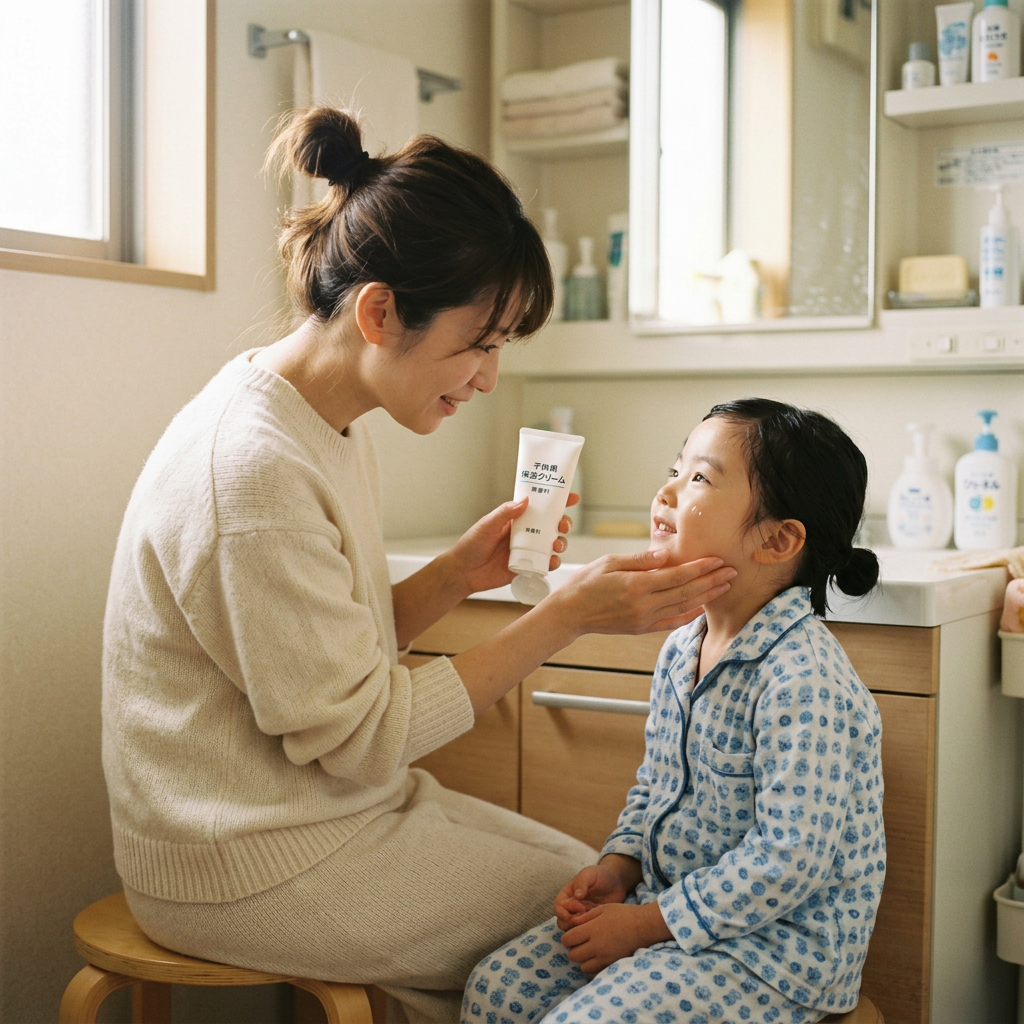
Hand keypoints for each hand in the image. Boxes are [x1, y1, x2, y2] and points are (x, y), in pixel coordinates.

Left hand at [443, 494, 579, 595]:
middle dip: (563, 524)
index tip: (572, 497)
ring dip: (560, 543)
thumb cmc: (471, 545)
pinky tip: (552, 562)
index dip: (558, 501)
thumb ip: (505, 513)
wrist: (463, 572)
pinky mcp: (526, 567)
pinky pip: (545, 564)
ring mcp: (527, 551)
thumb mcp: (487, 524)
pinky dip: (552, 563)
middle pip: (552, 526)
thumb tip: (525, 500)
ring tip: (557, 545)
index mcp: (517, 520)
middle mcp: (526, 534)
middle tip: (563, 525)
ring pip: (552, 545)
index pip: (540, 507)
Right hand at [548, 550, 735, 638]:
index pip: (676, 576)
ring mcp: (643, 619)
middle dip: (711, 581)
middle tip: (731, 572)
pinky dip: (688, 616)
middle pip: (686, 592)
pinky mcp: (641, 628)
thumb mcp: (610, 562)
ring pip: (682, 608)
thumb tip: (666, 554)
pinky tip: (701, 609)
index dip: (699, 568)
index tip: (717, 560)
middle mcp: (643, 605)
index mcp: (636, 585)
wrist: (570, 613)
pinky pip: (670, 623)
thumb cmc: (586, 582)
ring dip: (706, 597)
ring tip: (724, 587)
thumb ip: (640, 559)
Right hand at [554, 863, 630, 931]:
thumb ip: (582, 882)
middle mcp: (572, 908)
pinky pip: (585, 931)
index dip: (564, 911)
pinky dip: (589, 931)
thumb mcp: (589, 874)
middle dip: (569, 923)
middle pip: (562, 922)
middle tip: (584, 919)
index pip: (558, 907)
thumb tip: (577, 896)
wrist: (616, 882)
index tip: (580, 909)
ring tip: (591, 921)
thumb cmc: (599, 875)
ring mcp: (581, 916)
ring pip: (572, 929)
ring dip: (578, 929)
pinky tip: (599, 923)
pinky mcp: (591, 922)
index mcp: (567, 895)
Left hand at [560, 901, 671, 974]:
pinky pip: (595, 972)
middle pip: (573, 955)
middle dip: (573, 949)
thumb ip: (585, 917)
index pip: (568, 939)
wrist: (644, 926)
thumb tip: (570, 924)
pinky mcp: (613, 964)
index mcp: (592, 929)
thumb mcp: (602, 909)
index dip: (567, 938)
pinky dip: (593, 968)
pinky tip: (598, 958)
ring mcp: (605, 957)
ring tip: (590, 951)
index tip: (573, 935)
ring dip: (583, 960)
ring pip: (583, 967)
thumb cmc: (623, 914)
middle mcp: (596, 946)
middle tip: (581, 943)